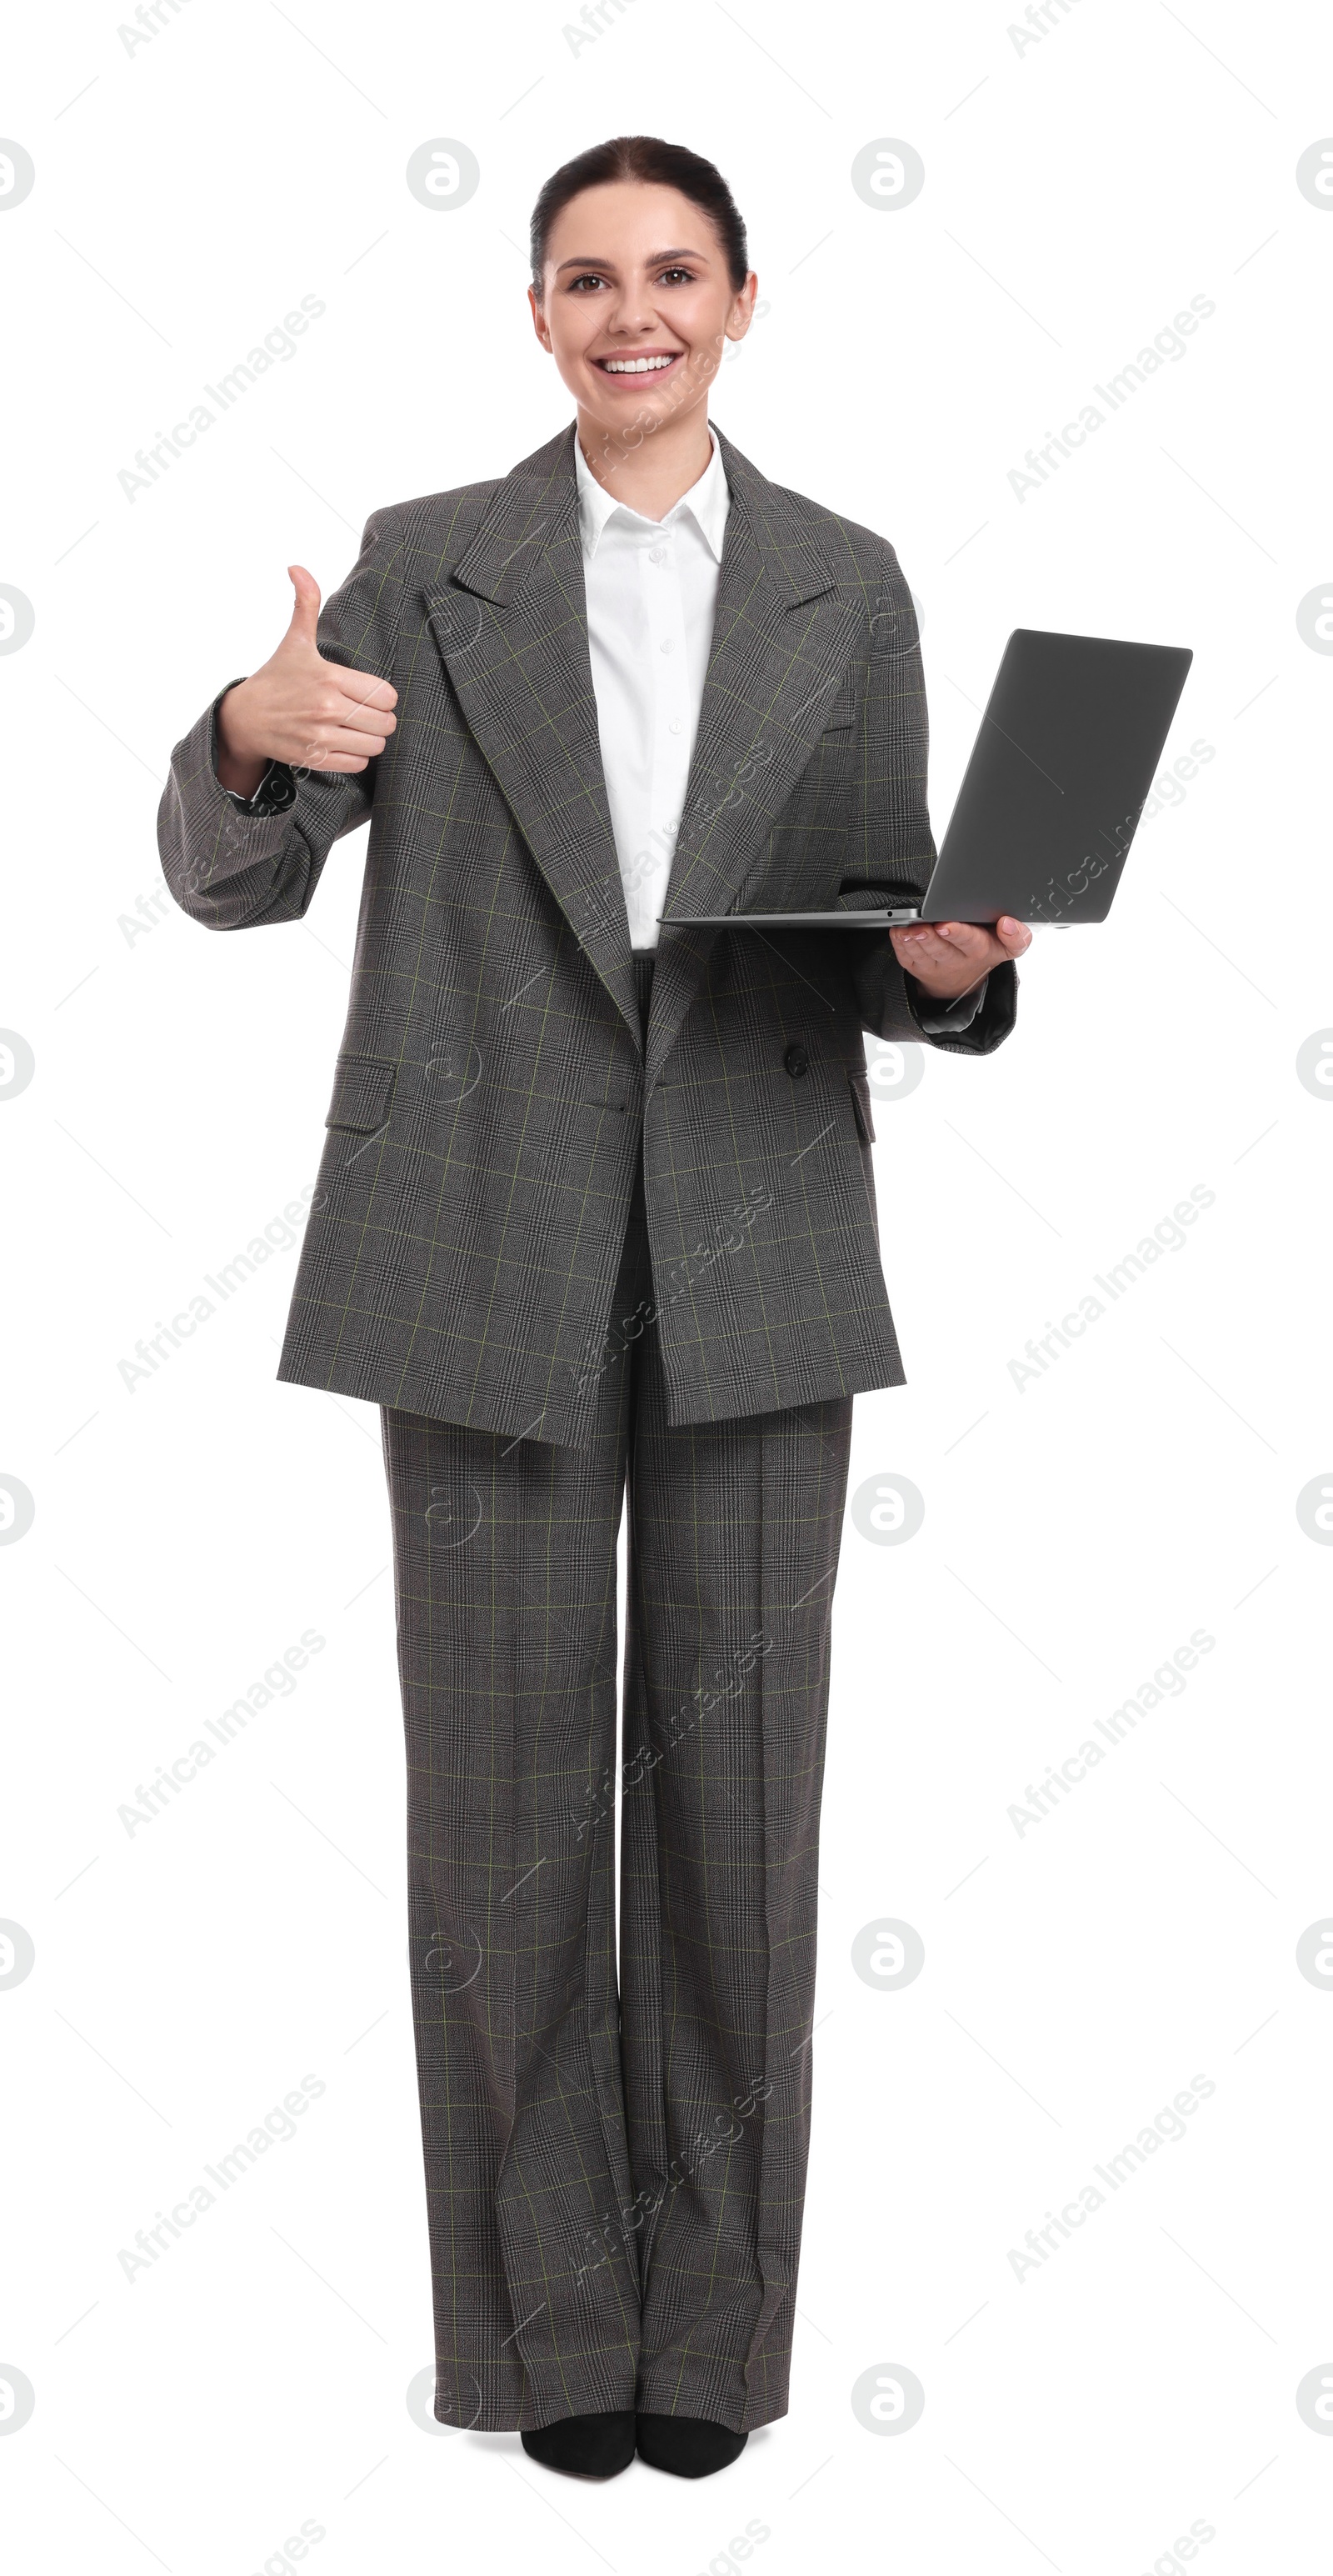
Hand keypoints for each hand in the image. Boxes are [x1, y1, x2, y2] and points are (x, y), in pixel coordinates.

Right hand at [215, 565, 397, 796]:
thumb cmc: (276, 678)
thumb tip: (297, 567)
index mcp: (329, 678)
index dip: (383, 696)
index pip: (386, 695)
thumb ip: (305, 604)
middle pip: (385, 723)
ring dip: (371, 739)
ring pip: (376, 745)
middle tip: (366, 713)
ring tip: (357, 729)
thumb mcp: (294, 641)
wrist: (245, 718)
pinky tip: (344, 743)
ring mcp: (321, 736)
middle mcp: (327, 709)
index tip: (369, 694)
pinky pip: (358, 764)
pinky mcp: (316, 758)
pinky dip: (357, 756)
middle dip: (381, 719)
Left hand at [890, 914, 1030, 1001]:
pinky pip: (908, 959)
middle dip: (932, 938)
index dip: (959, 934)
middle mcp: (959, 961)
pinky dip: (901, 945)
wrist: (967, 978)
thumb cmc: (986, 949)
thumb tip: (1009, 923)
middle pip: (944, 950)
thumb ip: (1017, 935)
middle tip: (922, 927)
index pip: (972, 942)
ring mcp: (937, 967)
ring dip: (913, 942)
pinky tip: (898, 932)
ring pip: (924, 955)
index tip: (946, 925)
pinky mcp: (920, 969)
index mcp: (982, 950)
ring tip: (907, 930)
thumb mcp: (1008, 946)